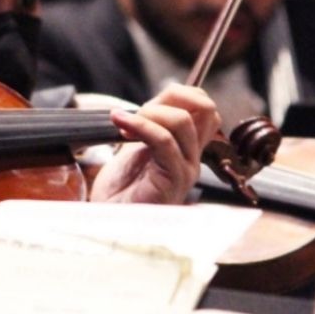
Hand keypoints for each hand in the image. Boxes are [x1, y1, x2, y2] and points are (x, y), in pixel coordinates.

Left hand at [89, 84, 219, 204]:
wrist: (109, 219)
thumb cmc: (119, 189)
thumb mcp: (135, 147)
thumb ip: (148, 126)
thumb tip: (151, 102)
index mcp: (186, 147)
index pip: (203, 107)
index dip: (177, 94)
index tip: (144, 105)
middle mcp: (193, 157)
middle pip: (205, 108)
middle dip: (169, 97)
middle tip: (138, 111)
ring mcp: (186, 169)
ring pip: (183, 121)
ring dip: (148, 113)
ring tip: (122, 121)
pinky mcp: (174, 180)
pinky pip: (164, 141)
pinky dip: (140, 125)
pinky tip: (120, 123)